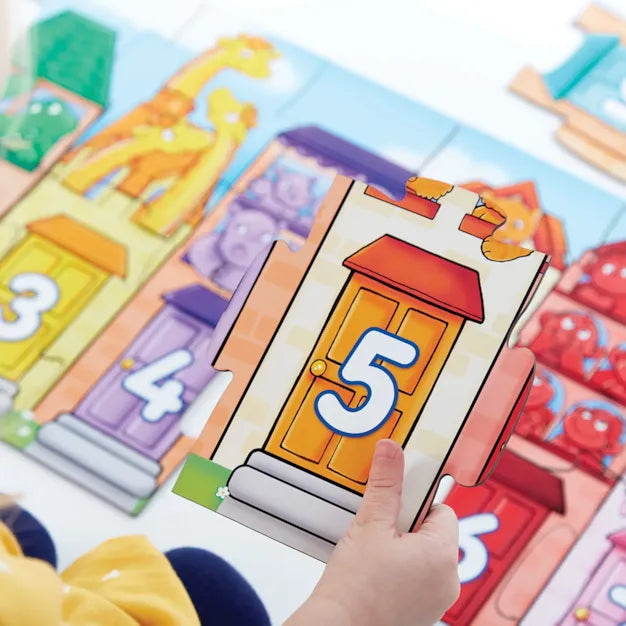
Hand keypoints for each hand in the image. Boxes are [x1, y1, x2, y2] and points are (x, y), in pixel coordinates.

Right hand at [285, 439, 459, 625]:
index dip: (415, 501)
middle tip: (377, 528)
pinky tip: (373, 571)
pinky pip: (416, 577)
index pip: (441, 510)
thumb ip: (385, 484)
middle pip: (432, 532)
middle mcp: (447, 581)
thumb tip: (391, 450)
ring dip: (400, 546)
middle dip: (405, 524)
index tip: (393, 502)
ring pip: (423, 555)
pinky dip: (399, 569)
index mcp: (442, 556)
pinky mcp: (420, 613)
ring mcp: (435, 601)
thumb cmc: (354, 588)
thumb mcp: (369, 524)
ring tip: (372, 551)